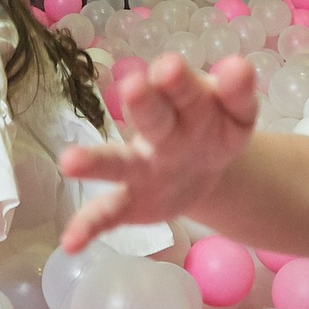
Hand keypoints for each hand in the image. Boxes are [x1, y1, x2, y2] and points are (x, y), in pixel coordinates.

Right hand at [58, 53, 257, 251]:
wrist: (202, 167)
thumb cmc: (213, 128)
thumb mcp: (236, 113)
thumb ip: (237, 92)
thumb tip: (239, 66)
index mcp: (189, 103)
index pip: (189, 90)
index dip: (180, 82)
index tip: (170, 68)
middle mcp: (159, 132)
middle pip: (153, 117)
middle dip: (144, 103)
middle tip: (134, 87)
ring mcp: (140, 167)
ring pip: (118, 162)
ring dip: (94, 162)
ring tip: (69, 163)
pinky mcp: (129, 202)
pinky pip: (107, 212)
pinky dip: (88, 226)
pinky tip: (70, 243)